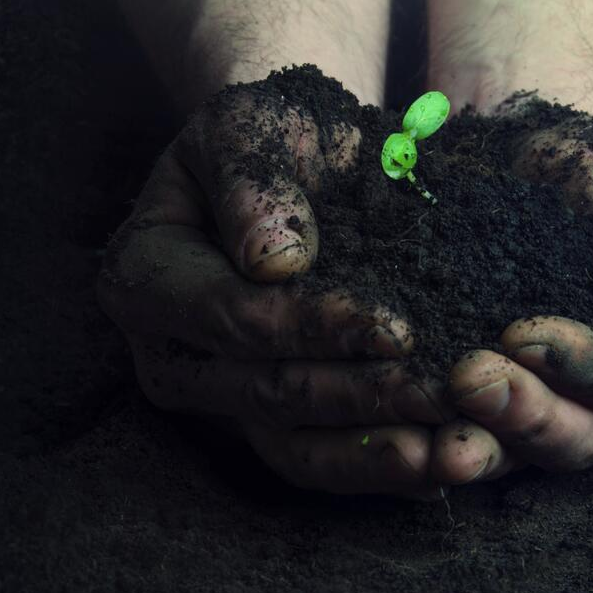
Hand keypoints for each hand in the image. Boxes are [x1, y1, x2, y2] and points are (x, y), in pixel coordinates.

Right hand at [98, 83, 449, 498]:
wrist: (287, 165)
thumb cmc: (260, 137)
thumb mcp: (245, 123)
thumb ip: (250, 177)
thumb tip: (272, 261)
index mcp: (142, 280)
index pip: (232, 319)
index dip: (313, 329)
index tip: (396, 327)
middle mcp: (167, 356)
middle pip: (265, 393)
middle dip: (360, 397)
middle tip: (447, 394)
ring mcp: (213, 400)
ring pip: (289, 449)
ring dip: (374, 454)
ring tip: (450, 451)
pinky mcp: (259, 425)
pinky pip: (315, 463)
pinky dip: (377, 470)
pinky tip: (440, 466)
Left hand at [432, 105, 592, 482]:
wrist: (517, 161)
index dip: (586, 368)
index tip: (523, 334)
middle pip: (575, 437)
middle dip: (522, 415)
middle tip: (467, 379)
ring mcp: (541, 409)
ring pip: (515, 452)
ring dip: (475, 446)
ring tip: (435, 441)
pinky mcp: (480, 406)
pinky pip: (458, 435)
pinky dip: (427, 441)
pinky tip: (397, 435)